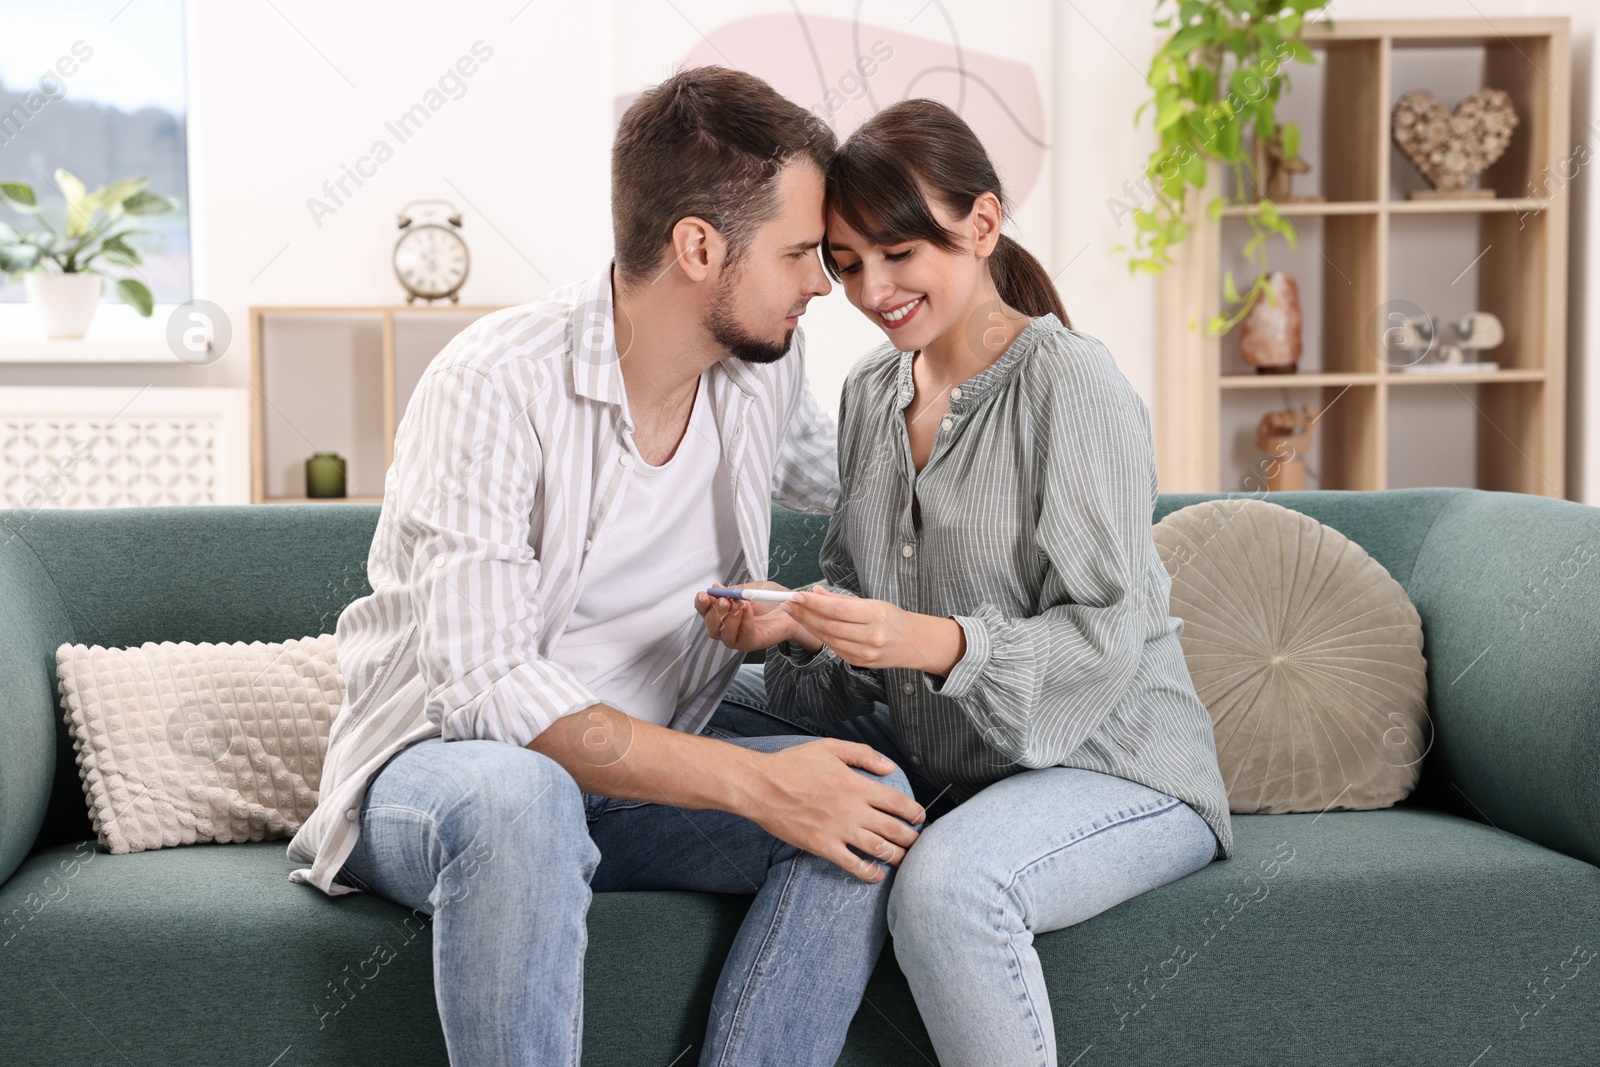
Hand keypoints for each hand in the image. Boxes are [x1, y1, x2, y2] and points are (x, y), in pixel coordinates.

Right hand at [694, 581, 817, 652]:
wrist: (790, 607)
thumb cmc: (768, 598)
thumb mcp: (749, 589)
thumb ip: (734, 591)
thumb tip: (717, 589)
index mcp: (721, 611)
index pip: (703, 610)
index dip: (701, 603)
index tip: (704, 594)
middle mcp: (725, 627)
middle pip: (710, 624)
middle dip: (715, 611)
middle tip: (724, 599)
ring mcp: (736, 638)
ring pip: (723, 633)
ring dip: (730, 617)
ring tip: (740, 603)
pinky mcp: (749, 644)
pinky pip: (742, 636)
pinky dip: (744, 621)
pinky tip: (748, 609)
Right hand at [746, 738, 924, 880]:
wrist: (761, 787)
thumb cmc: (793, 765)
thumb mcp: (830, 748)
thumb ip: (863, 755)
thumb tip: (889, 767)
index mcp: (857, 785)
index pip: (898, 802)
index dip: (915, 812)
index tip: (920, 818)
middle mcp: (852, 809)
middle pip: (894, 829)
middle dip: (912, 838)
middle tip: (918, 843)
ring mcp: (838, 830)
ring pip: (879, 849)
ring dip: (898, 857)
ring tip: (905, 860)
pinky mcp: (823, 846)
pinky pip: (853, 865)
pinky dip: (869, 873)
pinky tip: (877, 875)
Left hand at [782, 585, 954, 670]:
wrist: (914, 644)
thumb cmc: (893, 619)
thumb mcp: (873, 603)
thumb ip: (842, 600)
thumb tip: (816, 593)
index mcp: (876, 616)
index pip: (838, 610)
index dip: (814, 603)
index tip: (797, 595)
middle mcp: (870, 637)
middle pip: (829, 625)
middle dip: (804, 614)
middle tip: (787, 603)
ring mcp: (864, 653)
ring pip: (828, 638)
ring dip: (807, 625)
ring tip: (793, 612)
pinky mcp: (858, 662)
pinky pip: (834, 648)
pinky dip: (820, 636)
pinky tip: (809, 625)